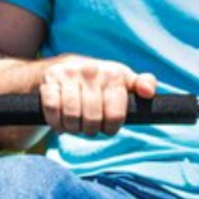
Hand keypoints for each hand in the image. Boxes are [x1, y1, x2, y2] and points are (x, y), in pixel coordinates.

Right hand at [39, 55, 158, 135]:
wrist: (62, 67)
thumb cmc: (100, 81)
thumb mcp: (123, 80)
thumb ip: (142, 84)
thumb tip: (149, 92)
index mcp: (113, 73)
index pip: (115, 115)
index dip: (111, 128)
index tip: (108, 126)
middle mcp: (91, 70)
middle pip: (93, 120)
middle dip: (91, 130)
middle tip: (90, 126)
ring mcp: (68, 74)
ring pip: (72, 117)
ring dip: (73, 128)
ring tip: (76, 125)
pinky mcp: (49, 81)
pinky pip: (53, 111)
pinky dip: (56, 123)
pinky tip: (61, 122)